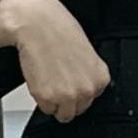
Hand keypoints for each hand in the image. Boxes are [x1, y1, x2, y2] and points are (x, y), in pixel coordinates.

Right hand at [0, 0, 113, 121]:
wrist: (36, 23)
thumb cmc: (57, 30)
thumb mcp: (86, 53)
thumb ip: (88, 74)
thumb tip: (83, 86)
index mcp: (101, 78)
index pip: (91, 100)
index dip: (77, 89)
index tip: (68, 77)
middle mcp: (88, 89)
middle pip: (78, 110)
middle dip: (66, 98)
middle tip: (56, 77)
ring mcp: (69, 95)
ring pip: (62, 114)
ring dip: (54, 101)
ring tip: (49, 78)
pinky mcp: (49, 98)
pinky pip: (45, 109)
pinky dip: (40, 97)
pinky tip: (40, 77)